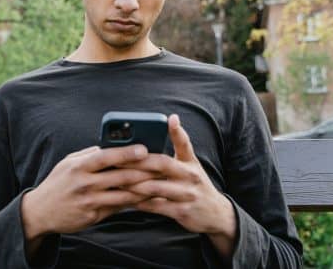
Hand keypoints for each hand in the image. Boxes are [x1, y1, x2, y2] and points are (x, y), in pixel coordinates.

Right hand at [21, 144, 155, 239]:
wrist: (40, 212)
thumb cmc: (58, 183)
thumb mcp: (68, 163)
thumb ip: (89, 155)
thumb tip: (110, 146)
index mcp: (79, 167)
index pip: (106, 157)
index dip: (126, 152)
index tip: (144, 148)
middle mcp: (84, 184)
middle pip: (119, 176)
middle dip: (143, 171)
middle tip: (162, 166)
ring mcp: (89, 202)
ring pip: (123, 194)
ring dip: (143, 189)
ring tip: (160, 183)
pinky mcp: (93, 216)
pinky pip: (117, 208)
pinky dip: (133, 203)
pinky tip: (146, 198)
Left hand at [120, 114, 236, 254]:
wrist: (215, 214)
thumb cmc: (195, 184)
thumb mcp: (191, 165)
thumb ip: (177, 147)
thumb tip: (168, 121)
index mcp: (191, 162)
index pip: (184, 144)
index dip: (177, 131)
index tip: (170, 119)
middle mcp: (191, 176)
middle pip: (162, 164)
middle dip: (138, 161)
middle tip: (118, 159)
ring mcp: (187, 195)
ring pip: (155, 186)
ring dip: (134, 184)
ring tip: (116, 180)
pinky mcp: (181, 212)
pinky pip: (156, 206)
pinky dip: (139, 202)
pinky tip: (126, 198)